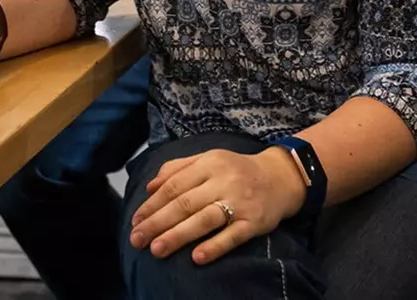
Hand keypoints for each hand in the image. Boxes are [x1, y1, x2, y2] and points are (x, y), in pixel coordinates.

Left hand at [129, 146, 306, 265]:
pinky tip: (197, 258)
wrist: (281, 177)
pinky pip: (232, 236)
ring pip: (204, 219)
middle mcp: (222, 181)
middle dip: (157, 223)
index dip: (152, 205)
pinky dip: (214, 247)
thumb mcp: (208, 159)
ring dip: (178, 236)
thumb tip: (149, 186)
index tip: (135, 221)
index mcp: (209, 163)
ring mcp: (239, 202)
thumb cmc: (237, 170)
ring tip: (157, 249)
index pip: (174, 185)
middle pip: (185, 203)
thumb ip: (178, 168)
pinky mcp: (254, 222)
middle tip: (137, 240)